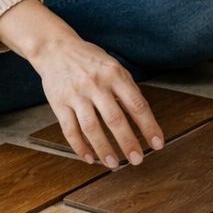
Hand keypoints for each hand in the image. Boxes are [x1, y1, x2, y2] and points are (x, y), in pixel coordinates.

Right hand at [28, 37, 164, 167]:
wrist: (55, 48)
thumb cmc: (90, 60)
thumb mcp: (114, 67)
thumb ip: (127, 89)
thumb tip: (143, 117)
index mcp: (115, 74)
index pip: (136, 104)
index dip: (148, 126)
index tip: (157, 143)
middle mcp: (96, 84)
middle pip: (115, 119)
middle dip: (128, 142)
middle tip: (138, 160)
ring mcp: (76, 95)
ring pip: (91, 128)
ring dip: (104, 149)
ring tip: (114, 164)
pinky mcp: (59, 103)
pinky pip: (70, 130)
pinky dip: (80, 147)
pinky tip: (90, 158)